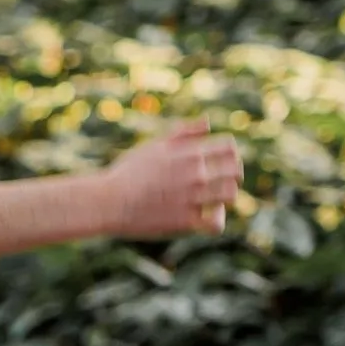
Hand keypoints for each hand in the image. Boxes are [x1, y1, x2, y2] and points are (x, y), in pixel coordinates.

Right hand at [98, 119, 241, 238]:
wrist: (109, 202)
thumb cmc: (128, 172)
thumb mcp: (155, 146)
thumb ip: (184, 133)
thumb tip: (208, 123)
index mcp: (189, 153)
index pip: (229, 148)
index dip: (230, 154)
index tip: (223, 160)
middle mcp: (196, 174)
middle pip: (235, 171)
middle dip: (233, 174)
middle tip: (223, 180)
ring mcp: (193, 198)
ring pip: (230, 195)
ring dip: (227, 196)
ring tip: (215, 199)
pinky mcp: (186, 221)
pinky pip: (216, 223)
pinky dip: (217, 219)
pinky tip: (206, 217)